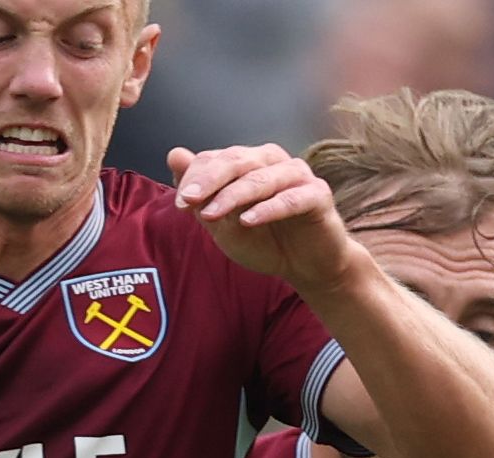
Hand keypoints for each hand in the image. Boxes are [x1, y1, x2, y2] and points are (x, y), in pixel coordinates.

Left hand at [167, 144, 363, 296]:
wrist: (306, 268)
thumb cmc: (265, 242)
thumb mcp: (224, 224)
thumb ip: (201, 195)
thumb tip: (174, 154)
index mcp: (248, 163)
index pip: (216, 159)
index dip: (195, 177)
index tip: (180, 203)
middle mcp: (272, 161)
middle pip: (236, 161)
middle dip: (209, 180)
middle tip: (189, 199)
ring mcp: (297, 175)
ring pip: (261, 178)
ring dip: (234, 195)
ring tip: (213, 214)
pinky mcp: (318, 195)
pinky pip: (291, 199)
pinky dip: (268, 208)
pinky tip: (249, 221)